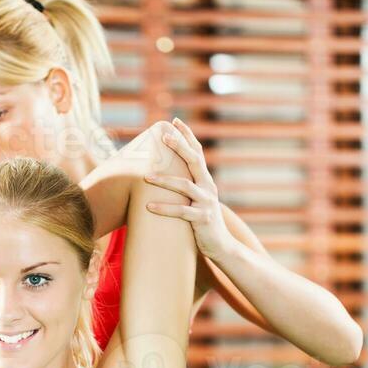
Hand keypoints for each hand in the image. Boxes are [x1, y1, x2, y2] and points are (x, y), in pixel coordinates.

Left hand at [145, 117, 235, 262]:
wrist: (221, 245)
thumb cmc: (202, 222)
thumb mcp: (195, 200)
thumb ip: (185, 188)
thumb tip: (160, 176)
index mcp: (205, 180)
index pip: (197, 152)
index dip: (187, 136)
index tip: (174, 121)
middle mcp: (208, 187)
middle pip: (194, 161)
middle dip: (179, 146)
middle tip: (163, 136)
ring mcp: (206, 202)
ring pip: (184, 185)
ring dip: (164, 180)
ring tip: (146, 176)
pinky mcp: (202, 219)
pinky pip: (180, 211)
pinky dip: (164, 208)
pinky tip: (148, 205)